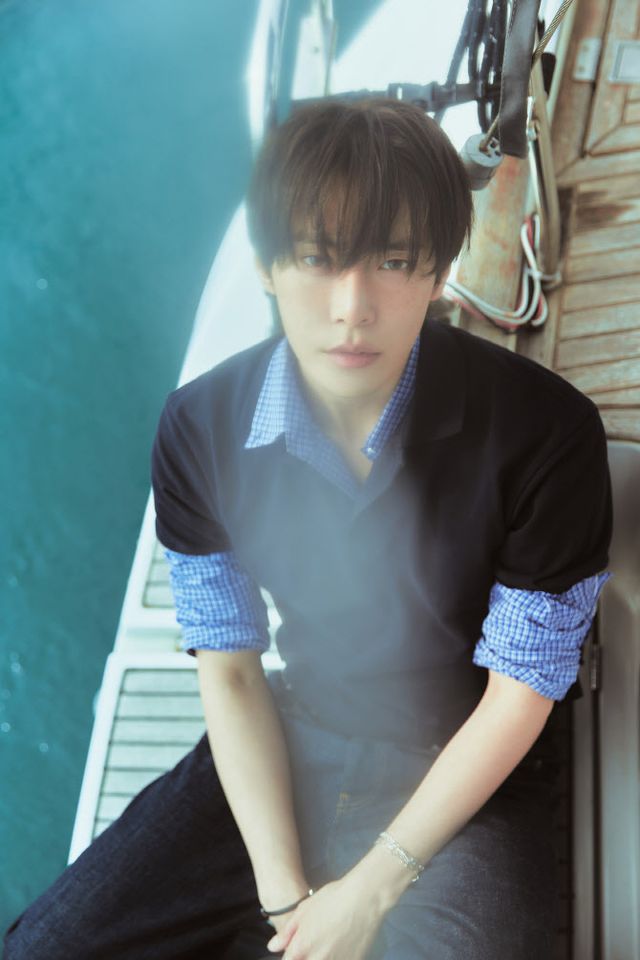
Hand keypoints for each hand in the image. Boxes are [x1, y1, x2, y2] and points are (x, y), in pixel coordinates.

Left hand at [265, 877, 384, 959]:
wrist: (365, 898)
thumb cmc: (333, 899)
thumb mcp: (304, 910)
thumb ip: (287, 932)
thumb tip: (273, 947)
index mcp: (301, 948)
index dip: (290, 955)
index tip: (295, 949)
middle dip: (305, 956)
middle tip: (313, 941)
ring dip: (320, 956)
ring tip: (328, 940)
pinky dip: (337, 956)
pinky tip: (340, 943)